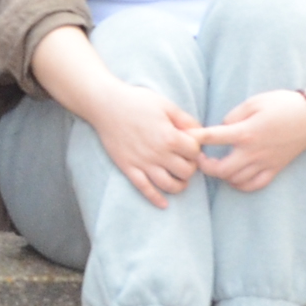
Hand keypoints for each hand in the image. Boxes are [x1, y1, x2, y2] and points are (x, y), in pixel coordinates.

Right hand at [85, 82, 204, 209]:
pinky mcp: (129, 168)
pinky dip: (156, 199)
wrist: (105, 105)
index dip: (196, 149)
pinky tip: (164, 204)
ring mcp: (143, 163)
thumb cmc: (137, 102)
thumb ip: (186, 119)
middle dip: (190, 167)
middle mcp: (158, 154)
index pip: (195, 152)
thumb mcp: (166, 105)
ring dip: (179, 185)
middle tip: (186, 160)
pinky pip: (145, 189)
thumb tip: (200, 132)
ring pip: (169, 185)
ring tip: (180, 179)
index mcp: (170, 137)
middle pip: (186, 171)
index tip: (191, 145)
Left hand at [196, 89, 305, 194]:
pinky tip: (234, 176)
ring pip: (235, 180)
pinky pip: (253, 185)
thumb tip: (219, 128)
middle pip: (220, 170)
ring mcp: (265, 163)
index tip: (185, 137)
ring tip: (216, 164)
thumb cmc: (282, 104)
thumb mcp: (254, 102)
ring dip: (221, 175)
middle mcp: (253, 151)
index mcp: (246, 132)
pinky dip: (240, 184)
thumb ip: (233, 115)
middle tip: (198, 157)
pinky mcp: (275, 169)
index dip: (194, 138)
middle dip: (203, 166)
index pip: (212, 138)